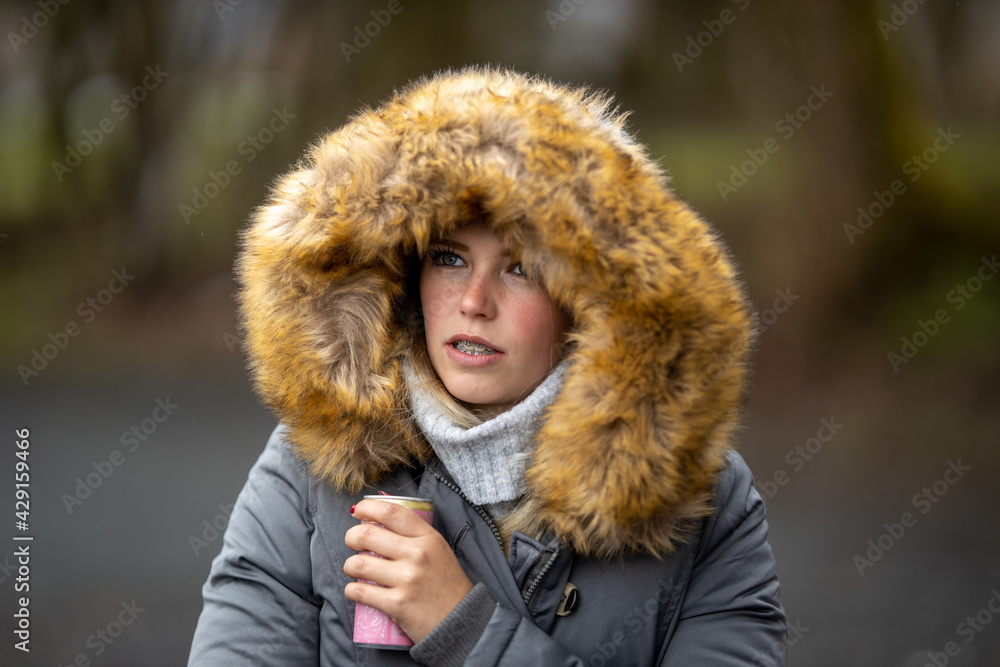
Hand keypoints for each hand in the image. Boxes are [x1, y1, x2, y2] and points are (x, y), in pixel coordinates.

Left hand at [343, 499, 473, 642]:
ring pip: (358, 564)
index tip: (357, 510)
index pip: (391, 512)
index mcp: (428, 538)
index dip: (367, 507)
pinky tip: (355, 589)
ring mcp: (406, 580)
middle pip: (367, 535)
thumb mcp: (438, 550)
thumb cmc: (447, 584)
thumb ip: (415, 536)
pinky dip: (351, 590)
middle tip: (352, 541)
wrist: (461, 621)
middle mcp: (417, 555)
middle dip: (351, 536)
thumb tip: (380, 520)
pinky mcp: (396, 604)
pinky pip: (360, 592)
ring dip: (349, 565)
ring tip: (353, 568)